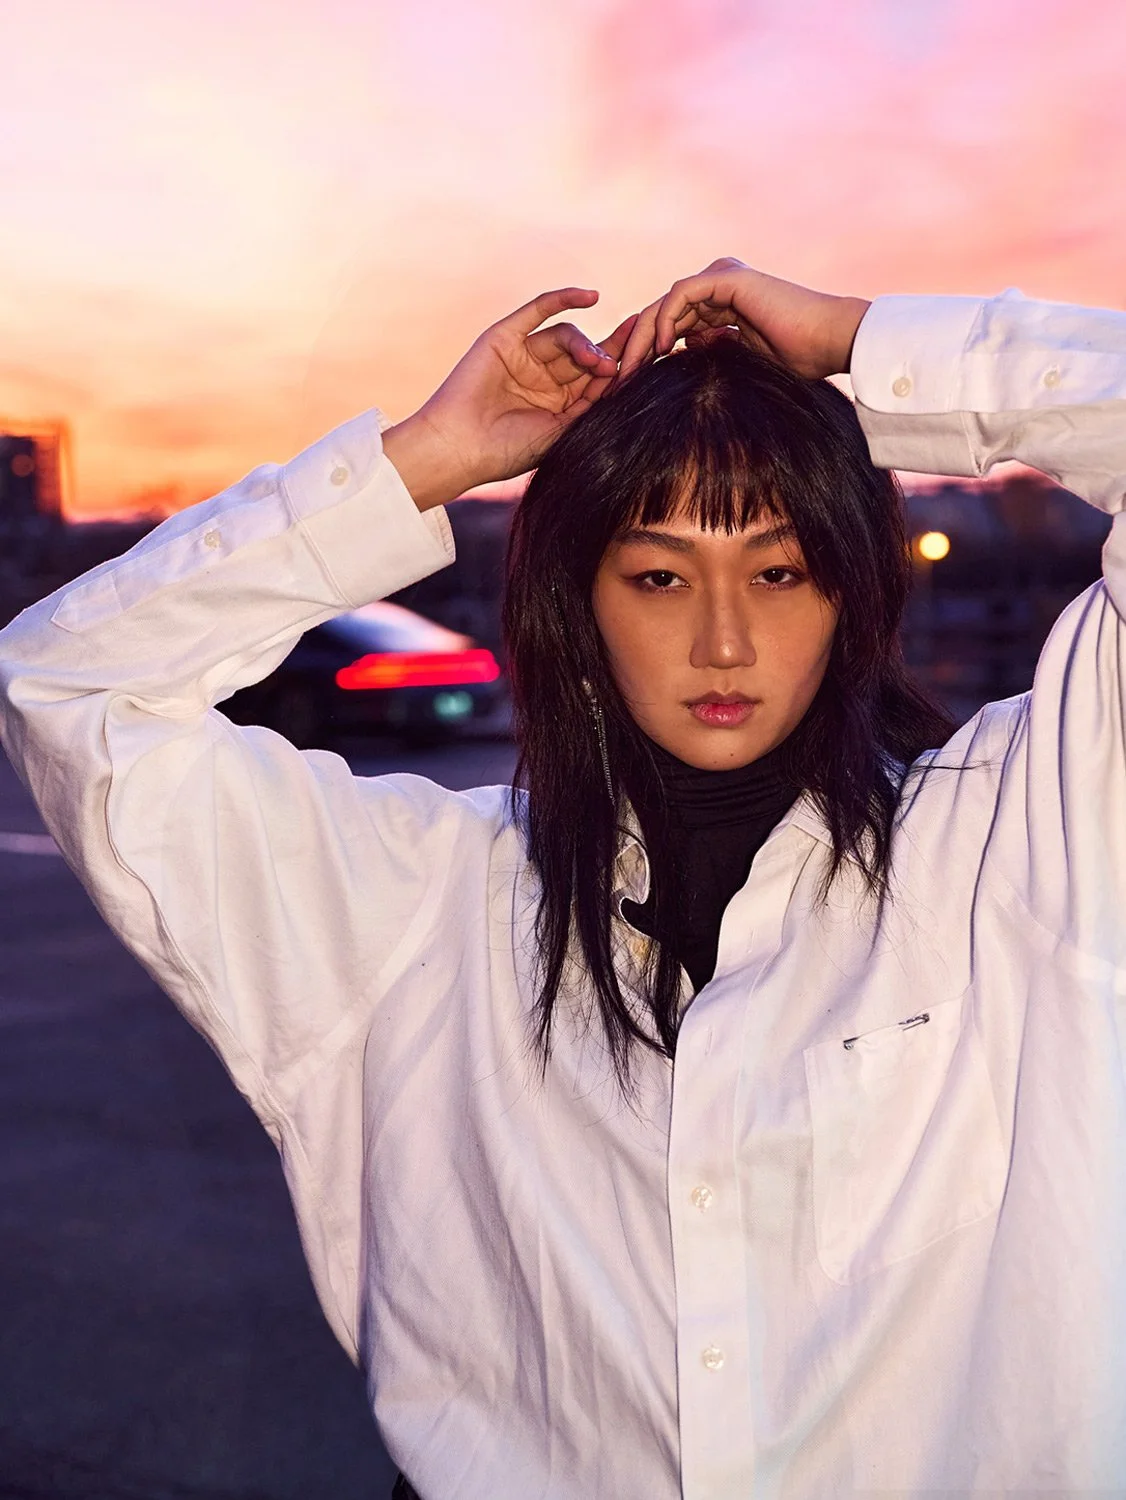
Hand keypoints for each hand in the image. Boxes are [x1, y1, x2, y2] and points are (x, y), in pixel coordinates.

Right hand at [382, 289, 637, 510]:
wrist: (461, 448)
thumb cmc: (509, 450)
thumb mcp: (563, 430)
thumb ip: (592, 404)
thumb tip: (626, 378)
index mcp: (557, 405)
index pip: (595, 379)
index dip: (621, 367)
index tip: (651, 357)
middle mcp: (542, 378)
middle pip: (585, 354)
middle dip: (609, 352)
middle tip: (632, 352)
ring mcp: (523, 356)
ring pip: (565, 337)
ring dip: (586, 345)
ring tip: (598, 361)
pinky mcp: (504, 337)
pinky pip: (537, 311)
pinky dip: (563, 299)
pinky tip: (591, 297)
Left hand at [617, 258, 869, 382]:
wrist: (829, 342)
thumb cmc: (799, 360)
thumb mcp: (741, 362)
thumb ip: (710, 355)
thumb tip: (681, 355)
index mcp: (722, 306)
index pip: (671, 327)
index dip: (647, 354)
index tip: (630, 387)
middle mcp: (719, 287)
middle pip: (662, 315)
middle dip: (636, 348)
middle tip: (617, 381)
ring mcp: (722, 278)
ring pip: (665, 305)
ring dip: (642, 338)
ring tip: (630, 371)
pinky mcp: (726, 276)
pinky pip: (681, 295)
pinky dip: (665, 320)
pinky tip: (658, 349)